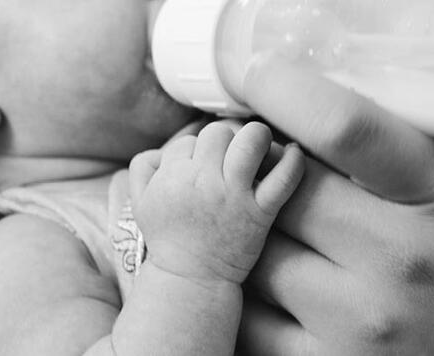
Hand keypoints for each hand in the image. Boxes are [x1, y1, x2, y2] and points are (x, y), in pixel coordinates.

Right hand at [128, 122, 303, 283]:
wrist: (191, 279)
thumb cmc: (167, 238)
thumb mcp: (140, 202)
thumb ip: (143, 167)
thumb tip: (165, 147)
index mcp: (171, 177)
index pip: (188, 141)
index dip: (195, 152)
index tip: (200, 170)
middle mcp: (202, 182)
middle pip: (218, 133)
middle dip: (224, 141)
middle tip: (228, 159)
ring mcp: (233, 196)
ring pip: (251, 140)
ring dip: (257, 137)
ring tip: (258, 147)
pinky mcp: (260, 212)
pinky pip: (284, 178)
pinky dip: (293, 161)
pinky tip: (294, 152)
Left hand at [238, 55, 433, 354]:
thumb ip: (415, 139)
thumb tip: (343, 91)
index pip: (343, 128)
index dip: (284, 93)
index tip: (259, 81)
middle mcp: (395, 261)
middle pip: (279, 192)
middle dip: (263, 174)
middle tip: (268, 169)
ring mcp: (357, 323)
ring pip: (254, 256)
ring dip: (255, 235)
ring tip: (282, 231)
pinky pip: (251, 320)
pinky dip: (254, 295)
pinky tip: (280, 283)